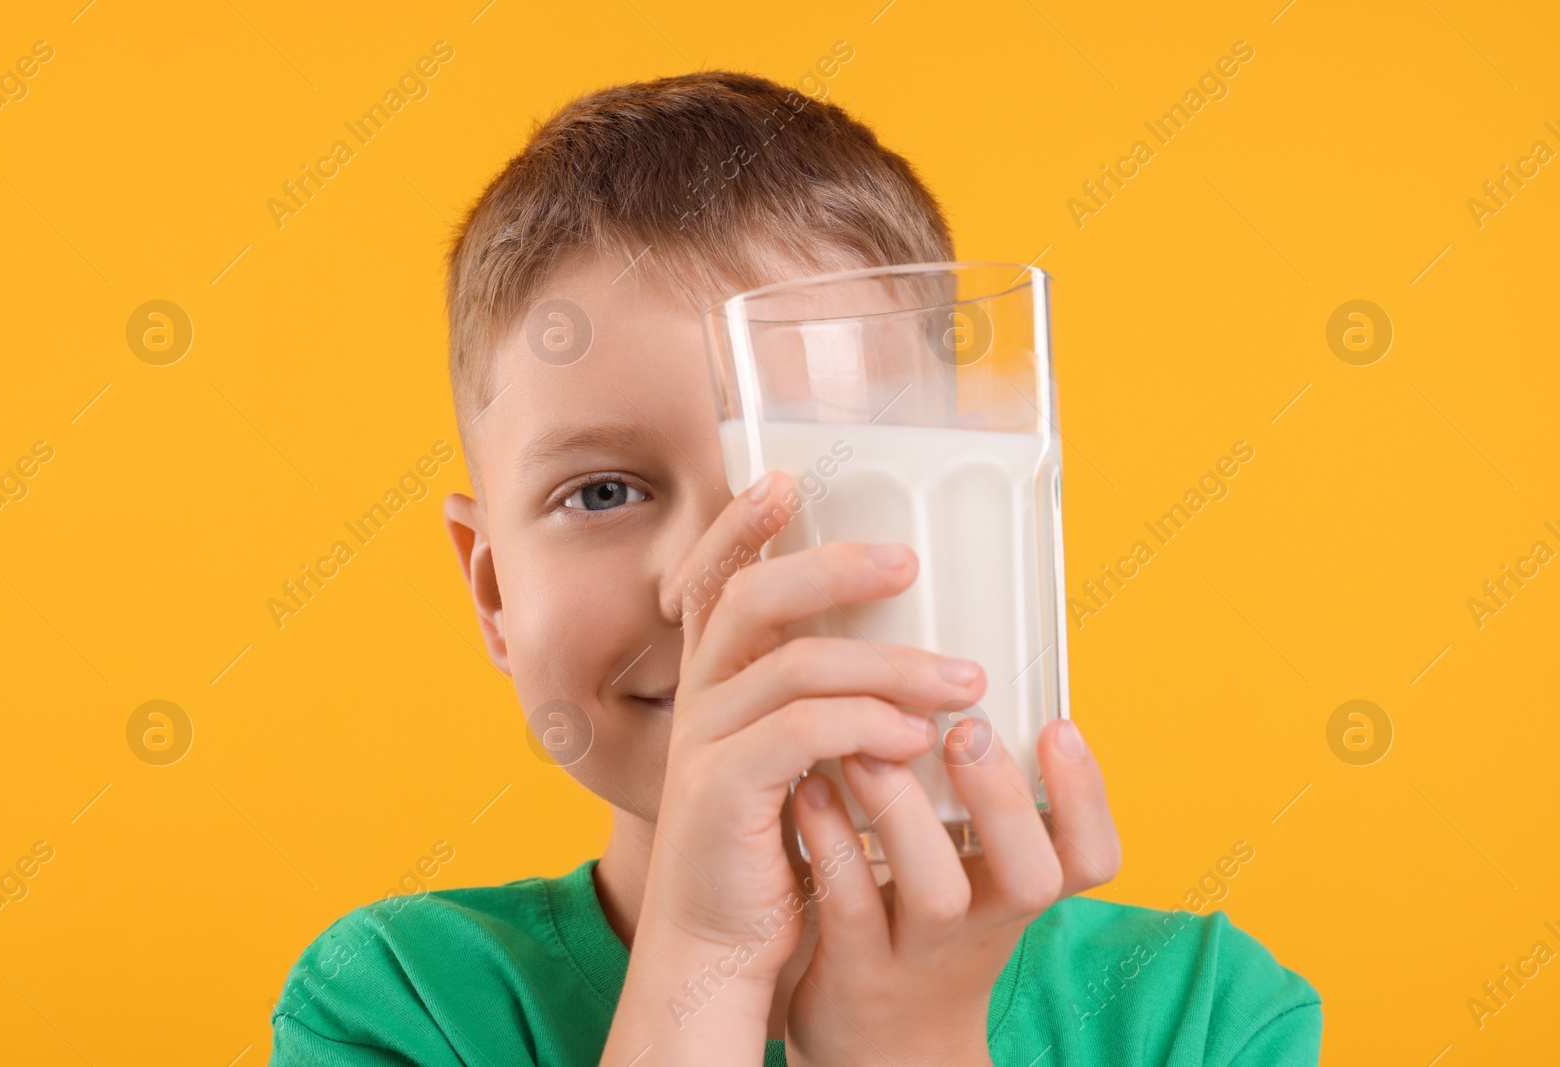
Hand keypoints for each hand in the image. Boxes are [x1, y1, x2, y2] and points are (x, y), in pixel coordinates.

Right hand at [640, 469, 989, 981]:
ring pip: (794, 664)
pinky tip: (915, 739)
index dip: (740, 524)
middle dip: (831, 568)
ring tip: (965, 683)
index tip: (787, 482)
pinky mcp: (722, 791)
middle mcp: (699, 697)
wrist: (722, 946)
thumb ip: (822, 703)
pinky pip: (801, 732)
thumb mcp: (794, 761)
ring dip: (889, 664)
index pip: (714, 579)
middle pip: (750, 598)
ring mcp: (704, 741)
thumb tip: (913, 654)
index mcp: (714, 680)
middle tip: (909, 562)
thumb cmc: (773, 848)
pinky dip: (865, 725)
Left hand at [784, 716, 1120, 1066]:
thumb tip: (976, 683)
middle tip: (967, 728)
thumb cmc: (929, 931)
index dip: (1089, 796)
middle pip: (1029, 876)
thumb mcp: (979, 879)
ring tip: (869, 748)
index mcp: (1020, 892)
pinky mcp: (855, 970)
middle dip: (1003, 798)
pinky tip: (809, 789)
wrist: (882, 1048)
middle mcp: (984, 926)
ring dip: (904, 813)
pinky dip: (831, 843)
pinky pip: (849, 905)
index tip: (1060, 725)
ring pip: (935, 893)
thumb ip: (985, 802)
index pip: (1092, 857)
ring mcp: (921, 953)